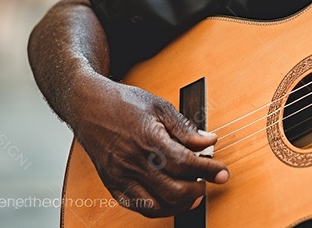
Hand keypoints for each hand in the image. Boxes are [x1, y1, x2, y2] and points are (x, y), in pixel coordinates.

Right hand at [72, 78, 228, 216]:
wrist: (89, 106)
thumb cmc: (125, 103)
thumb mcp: (160, 107)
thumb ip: (185, 128)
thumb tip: (209, 142)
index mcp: (148, 139)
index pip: (184, 163)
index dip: (208, 170)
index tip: (223, 173)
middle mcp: (133, 162)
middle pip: (172, 190)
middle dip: (197, 190)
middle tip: (208, 183)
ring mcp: (120, 176)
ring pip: (156, 204)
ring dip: (179, 204)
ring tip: (193, 195)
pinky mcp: (112, 184)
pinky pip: (137, 206)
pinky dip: (157, 207)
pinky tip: (169, 199)